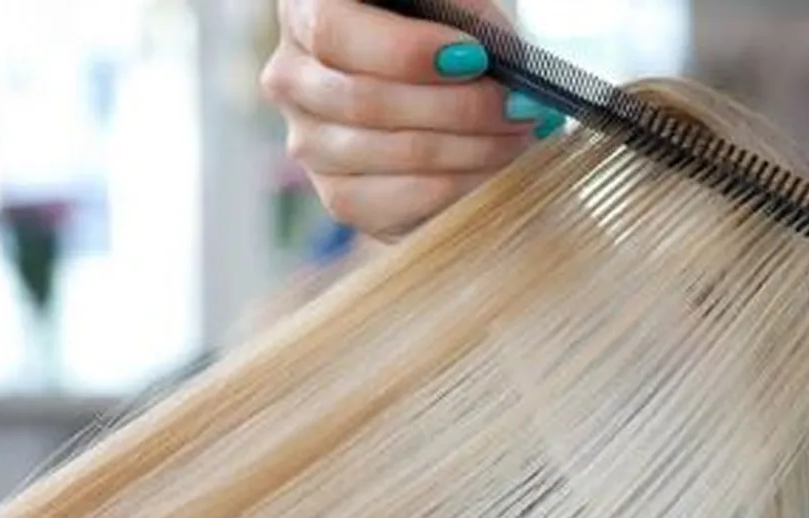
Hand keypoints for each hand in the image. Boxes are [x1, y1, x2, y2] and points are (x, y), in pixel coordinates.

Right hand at [261, 0, 565, 240]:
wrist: (424, 79)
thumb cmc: (437, 29)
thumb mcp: (447, 4)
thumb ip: (464, 18)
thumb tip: (497, 62)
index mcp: (305, 13)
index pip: (335, 35)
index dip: (407, 51)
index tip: (474, 56)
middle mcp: (291, 81)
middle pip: (363, 102)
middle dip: (455, 106)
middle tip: (517, 104)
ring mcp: (309, 145)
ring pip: (382, 156)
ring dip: (465, 150)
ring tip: (517, 134)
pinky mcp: (339, 198)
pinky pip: (387, 207)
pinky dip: (452, 191)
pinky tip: (491, 171)